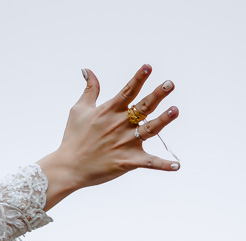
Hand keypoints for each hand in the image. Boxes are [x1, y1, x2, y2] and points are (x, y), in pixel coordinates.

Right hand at [38, 64, 179, 208]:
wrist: (69, 167)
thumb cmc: (73, 137)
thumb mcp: (79, 109)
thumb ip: (90, 90)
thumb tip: (88, 70)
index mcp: (110, 111)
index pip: (128, 90)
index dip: (138, 78)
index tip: (148, 66)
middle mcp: (120, 125)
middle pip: (143, 107)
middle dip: (157, 95)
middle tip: (170, 84)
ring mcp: (125, 143)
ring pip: (149, 130)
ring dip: (163, 120)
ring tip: (175, 110)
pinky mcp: (128, 161)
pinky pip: (149, 163)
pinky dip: (163, 165)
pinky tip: (176, 166)